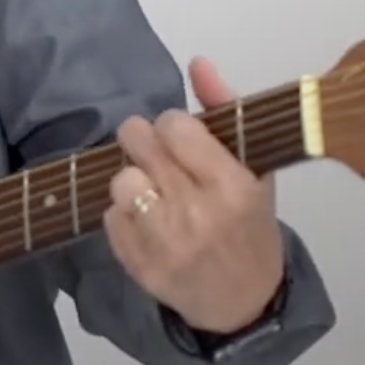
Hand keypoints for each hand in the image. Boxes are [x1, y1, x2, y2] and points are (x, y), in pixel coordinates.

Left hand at [105, 56, 288, 333]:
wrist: (245, 302)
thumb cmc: (250, 226)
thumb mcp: (254, 169)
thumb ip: (225, 110)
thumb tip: (199, 62)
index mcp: (232, 186)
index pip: (174, 126)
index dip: (173, 126)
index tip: (183, 137)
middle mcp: (198, 214)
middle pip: (138, 145)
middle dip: (144, 143)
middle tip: (159, 157)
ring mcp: (166, 244)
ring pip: (120, 181)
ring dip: (133, 181)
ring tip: (156, 192)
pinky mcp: (139, 267)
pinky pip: (110, 217)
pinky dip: (124, 215)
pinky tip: (149, 223)